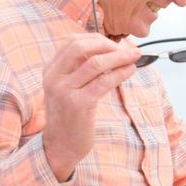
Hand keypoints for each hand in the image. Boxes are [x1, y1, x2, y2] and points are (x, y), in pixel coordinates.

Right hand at [42, 33, 139, 180]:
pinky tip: (130, 71)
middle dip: (108, 45)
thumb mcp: (66, 88)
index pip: (72, 41)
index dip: (97, 39)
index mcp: (51, 70)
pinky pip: (103, 82)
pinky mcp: (78, 105)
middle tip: (126, 50)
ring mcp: (65, 91)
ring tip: (134, 57)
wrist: (60, 146)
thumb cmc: (68, 116)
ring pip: (95, 63)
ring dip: (119, 57)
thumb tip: (109, 51)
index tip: (114, 44)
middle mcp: (54, 77)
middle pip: (81, 47)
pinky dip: (120, 73)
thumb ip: (79, 70)